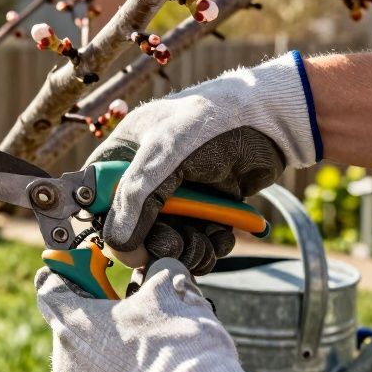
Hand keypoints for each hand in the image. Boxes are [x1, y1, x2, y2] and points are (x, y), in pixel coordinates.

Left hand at [35, 259, 281, 371]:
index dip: (67, 275)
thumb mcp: (173, 289)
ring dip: (112, 360)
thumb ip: (158, 270)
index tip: (85, 270)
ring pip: (89, 371)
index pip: (49, 289)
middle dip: (99, 321)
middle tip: (133, 315)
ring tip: (151, 357)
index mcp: (72, 324)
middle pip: (72, 332)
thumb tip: (160, 269)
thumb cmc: (179, 348)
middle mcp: (66, 365)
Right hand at [92, 128, 281, 273]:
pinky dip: (209, 246)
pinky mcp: (205, 208)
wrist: (272, 122)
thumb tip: (118, 248)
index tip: (128, 245)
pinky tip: (221, 235)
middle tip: (177, 244)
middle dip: (158, 244)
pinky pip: (197, 241)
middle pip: (135, 230)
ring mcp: (176, 195)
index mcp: (123, 155)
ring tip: (205, 240)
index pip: (98, 200)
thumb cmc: (213, 122)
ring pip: (168, 241)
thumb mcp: (164, 153)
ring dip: (188, 250)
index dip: (110, 227)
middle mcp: (146, 178)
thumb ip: (136, 200)